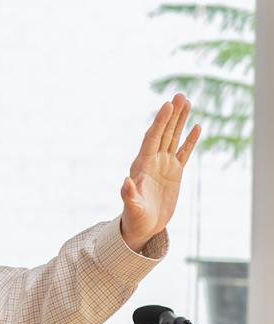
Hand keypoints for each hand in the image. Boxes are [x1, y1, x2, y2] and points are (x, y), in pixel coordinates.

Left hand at [120, 93, 201, 251]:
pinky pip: (184, 152)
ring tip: (187, 102)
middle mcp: (152, 161)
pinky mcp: (175, 172)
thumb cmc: (135, 219)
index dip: (159, 122)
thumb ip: (128, 195)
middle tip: (180, 95)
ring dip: (180, 121)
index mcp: (141, 166)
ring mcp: (164, 165)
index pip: (151, 138)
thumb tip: (125, 182)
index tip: (167, 105)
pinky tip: (197, 126)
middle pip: (163, 133)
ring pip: (174, 138)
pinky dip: (190, 140)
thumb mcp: (132, 208)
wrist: (142, 227)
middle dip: (171, 115)